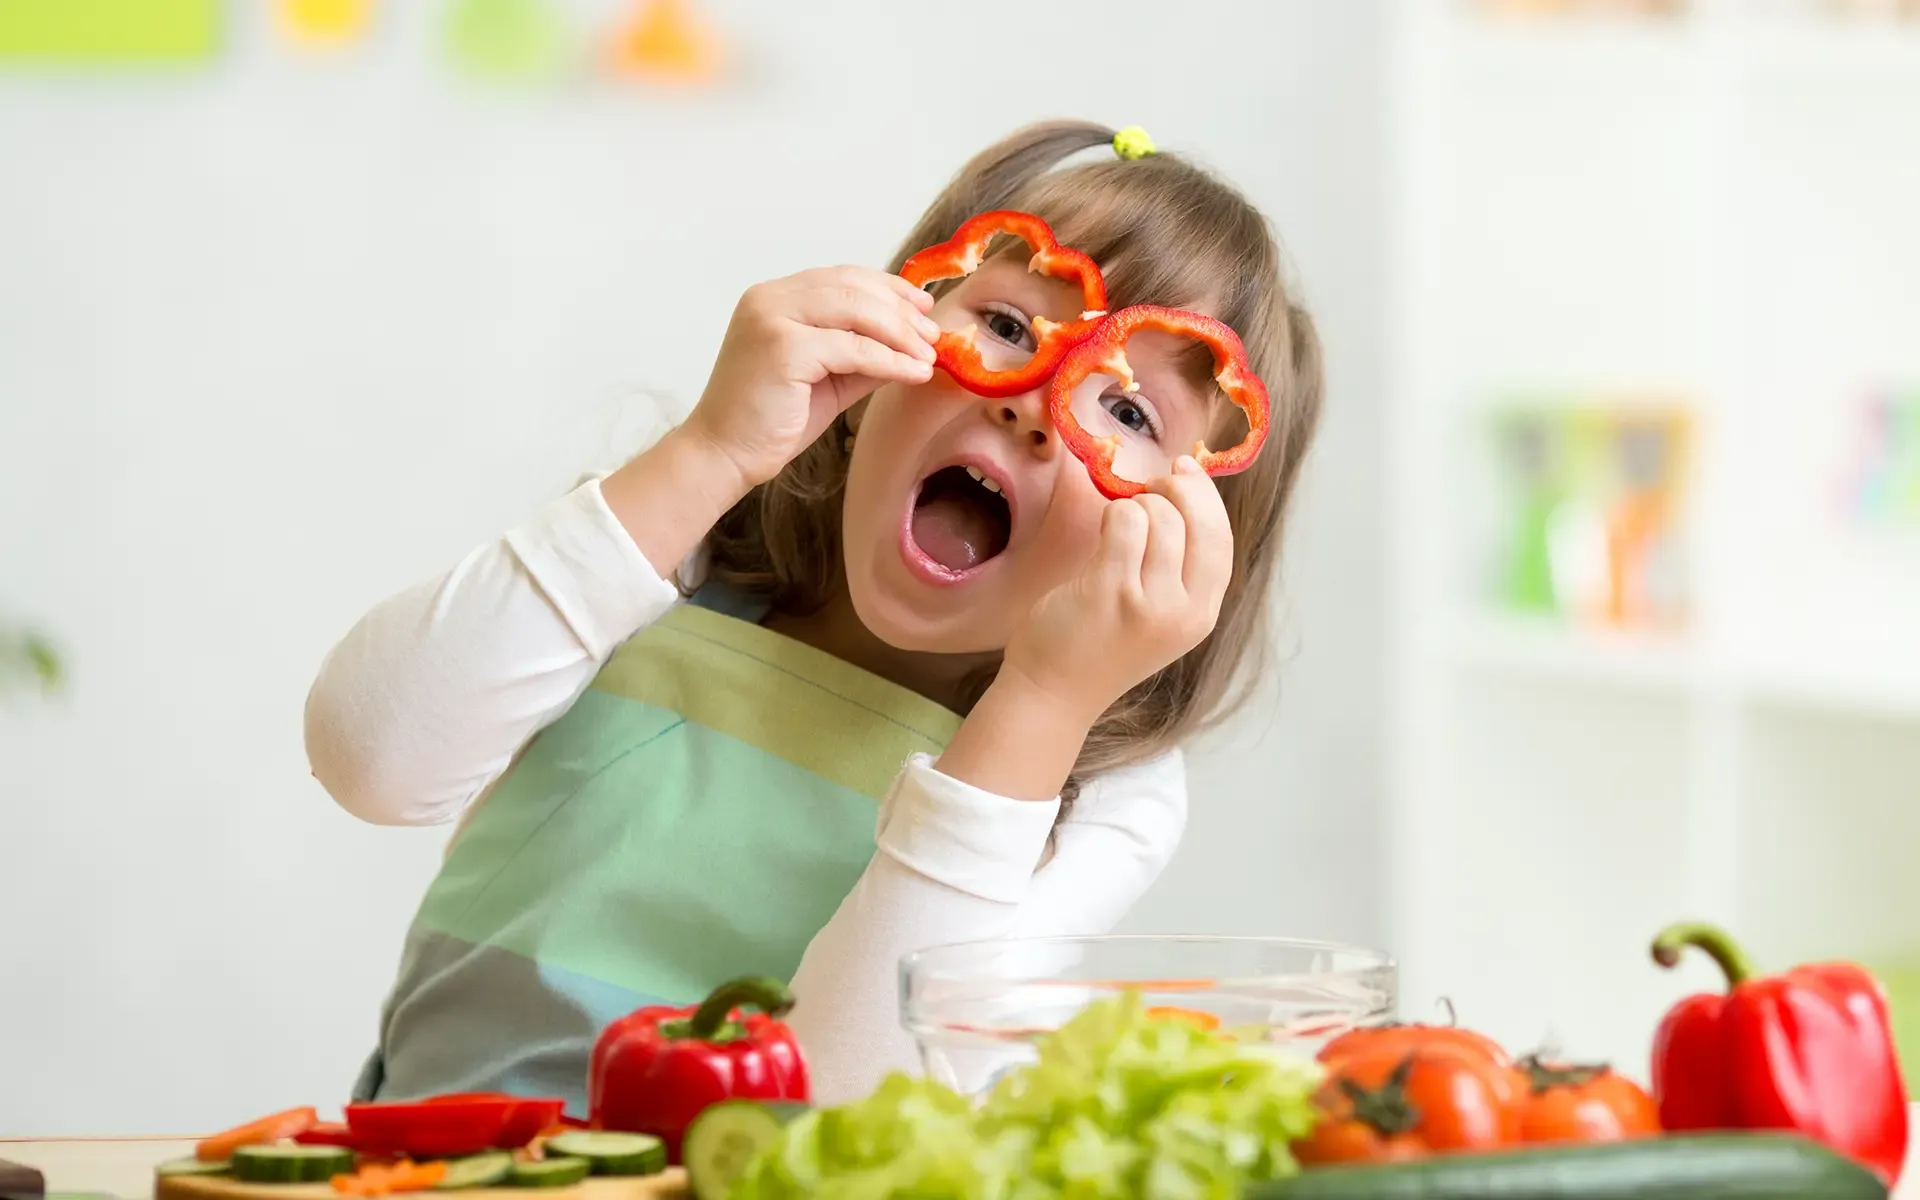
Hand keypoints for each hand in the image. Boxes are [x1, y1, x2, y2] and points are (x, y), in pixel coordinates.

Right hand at [683, 266, 939, 486]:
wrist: (724, 455)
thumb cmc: (771, 420)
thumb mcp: (829, 377)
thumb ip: (864, 353)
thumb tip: (915, 342)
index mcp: (775, 297)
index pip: (842, 277)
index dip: (888, 287)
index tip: (922, 305)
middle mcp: (770, 298)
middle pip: (854, 288)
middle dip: (901, 311)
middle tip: (933, 335)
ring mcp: (773, 319)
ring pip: (856, 311)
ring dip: (901, 333)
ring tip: (928, 355)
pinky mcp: (782, 348)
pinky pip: (853, 348)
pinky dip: (890, 360)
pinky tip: (913, 373)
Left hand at [1002, 459, 1233, 724]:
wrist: (1054, 692)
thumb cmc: (1100, 644)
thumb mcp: (1158, 615)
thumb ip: (1177, 568)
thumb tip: (1184, 491)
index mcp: (1201, 615)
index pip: (1221, 542)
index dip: (1207, 500)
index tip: (1186, 470)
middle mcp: (1184, 611)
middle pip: (1200, 524)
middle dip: (1177, 491)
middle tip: (1149, 488)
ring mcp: (1150, 603)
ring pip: (1159, 517)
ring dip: (1135, 506)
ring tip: (1116, 528)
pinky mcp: (1111, 591)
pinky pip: (1124, 522)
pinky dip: (1113, 515)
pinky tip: (1100, 535)